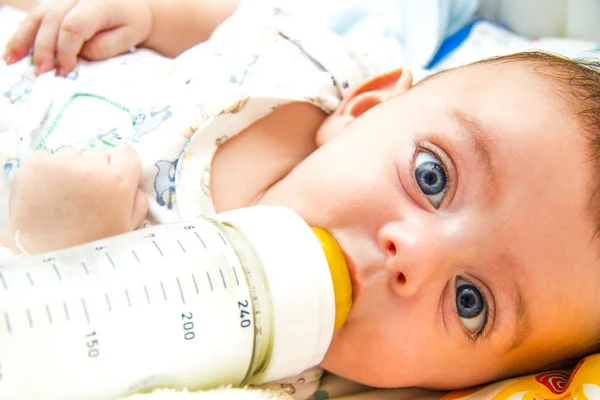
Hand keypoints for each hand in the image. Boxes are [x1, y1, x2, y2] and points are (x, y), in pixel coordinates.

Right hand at [2, 0, 152, 75]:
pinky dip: (23, 34)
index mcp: (98, 3)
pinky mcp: (55, 4)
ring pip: (38, 16)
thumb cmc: (131, 24)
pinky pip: (35, 17)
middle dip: (44, 49)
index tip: (65, 70)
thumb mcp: (127, 38)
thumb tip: (77, 56)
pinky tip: (13, 51)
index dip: (65, 50)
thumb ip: (103, 47)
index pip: (73, 25)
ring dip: (23, 40)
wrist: (132, 6)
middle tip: (42, 74)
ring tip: (11, 61)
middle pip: (52, 20)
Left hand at [5, 147, 147, 254]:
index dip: (119, 167)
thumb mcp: (126, 228)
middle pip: (97, 155)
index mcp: (118, 182)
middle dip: (92, 171)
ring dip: (68, 170)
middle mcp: (91, 167)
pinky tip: (43, 193)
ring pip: (70, 156)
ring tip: (61, 196)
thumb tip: (135, 184)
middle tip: (83, 196)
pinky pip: (45, 157)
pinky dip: (44, 171)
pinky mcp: (34, 163)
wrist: (42, 255)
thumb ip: (138, 202)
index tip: (110, 182)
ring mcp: (60, 163)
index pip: (126, 153)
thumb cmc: (89, 245)